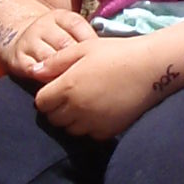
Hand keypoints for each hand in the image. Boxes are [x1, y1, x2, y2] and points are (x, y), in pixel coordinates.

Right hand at [0, 2, 97, 82]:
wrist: (18, 39)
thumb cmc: (55, 42)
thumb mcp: (69, 31)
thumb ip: (87, 40)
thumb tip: (113, 54)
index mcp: (60, 17)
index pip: (77, 26)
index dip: (90, 44)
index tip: (99, 59)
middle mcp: (43, 26)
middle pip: (64, 44)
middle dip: (78, 62)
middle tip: (92, 78)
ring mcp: (29, 42)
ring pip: (49, 58)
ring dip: (63, 73)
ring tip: (77, 87)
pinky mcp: (17, 59)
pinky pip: (33, 70)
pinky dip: (44, 79)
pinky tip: (55, 87)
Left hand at [33, 36, 158, 138]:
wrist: (150, 68)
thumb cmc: (116, 52)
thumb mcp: (83, 48)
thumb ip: (55, 62)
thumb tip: (33, 71)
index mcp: (67, 87)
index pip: (41, 103)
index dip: (46, 96)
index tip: (56, 88)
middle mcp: (77, 109)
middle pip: (53, 119)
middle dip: (57, 109)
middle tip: (70, 96)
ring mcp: (93, 122)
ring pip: (70, 130)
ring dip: (72, 120)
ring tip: (84, 104)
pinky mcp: (108, 131)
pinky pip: (90, 135)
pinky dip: (90, 127)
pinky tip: (99, 112)